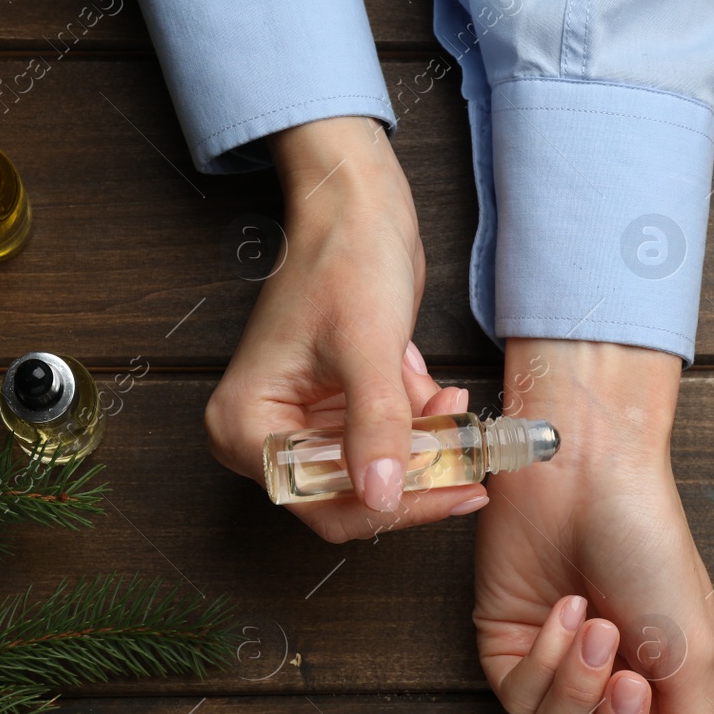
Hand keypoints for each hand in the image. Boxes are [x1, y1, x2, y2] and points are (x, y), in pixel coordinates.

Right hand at [205, 117, 487, 540]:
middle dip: (412, 474)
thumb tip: (382, 497)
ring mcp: (300, 423)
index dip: (388, 506)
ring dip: (421, 446)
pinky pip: (385, 444)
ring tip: (450, 404)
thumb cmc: (344, 258)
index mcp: (244, 425)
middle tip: (469, 460)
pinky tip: (435, 389)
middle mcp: (263, 434)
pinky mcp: (334, 410)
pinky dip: (418, 425)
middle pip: (347, 496)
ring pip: (375, 473)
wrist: (359, 207)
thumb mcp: (367, 347)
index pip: (317, 501)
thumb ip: (376, 427)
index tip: (453, 492)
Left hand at [474, 339, 713, 713]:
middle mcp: (604, 696)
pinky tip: (566, 610)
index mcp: (660, 701)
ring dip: (578, 688)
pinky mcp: (507, 646)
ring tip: (600, 627)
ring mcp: (553, 673)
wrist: (591, 474)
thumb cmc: (651, 548)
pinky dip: (546, 657)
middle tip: (631, 683)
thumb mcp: (692, 649)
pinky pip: (516, 693)